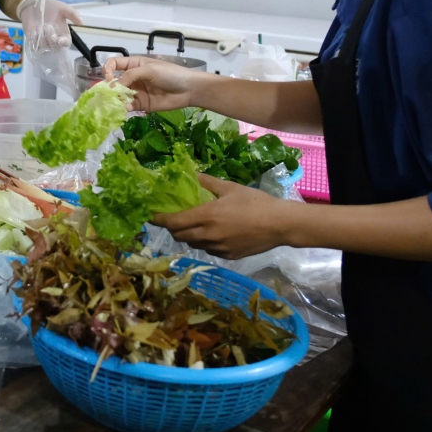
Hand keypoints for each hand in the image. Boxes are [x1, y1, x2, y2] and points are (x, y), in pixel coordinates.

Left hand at [17, 0, 81, 48]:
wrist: (33, 4)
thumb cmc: (50, 7)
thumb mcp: (63, 8)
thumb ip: (72, 14)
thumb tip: (82, 23)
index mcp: (62, 33)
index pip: (66, 43)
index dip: (64, 43)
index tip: (60, 40)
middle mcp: (53, 39)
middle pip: (55, 48)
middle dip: (52, 41)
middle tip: (48, 29)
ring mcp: (42, 41)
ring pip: (44, 48)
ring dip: (42, 40)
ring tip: (39, 28)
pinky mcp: (32, 41)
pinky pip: (34, 47)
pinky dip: (34, 41)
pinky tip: (33, 32)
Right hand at [104, 55, 198, 112]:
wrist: (188, 89)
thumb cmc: (170, 74)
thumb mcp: (149, 69)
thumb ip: (130, 76)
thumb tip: (114, 87)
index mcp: (134, 65)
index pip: (114, 64)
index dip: (107, 69)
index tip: (108, 78)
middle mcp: (133, 78)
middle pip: (115, 82)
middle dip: (110, 88)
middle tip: (110, 94)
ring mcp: (137, 92)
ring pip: (120, 96)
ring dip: (116, 99)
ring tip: (116, 103)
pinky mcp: (142, 105)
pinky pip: (129, 106)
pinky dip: (124, 107)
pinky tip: (126, 107)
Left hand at [154, 175, 295, 259]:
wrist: (280, 224)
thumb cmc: (255, 202)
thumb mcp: (230, 187)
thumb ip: (207, 182)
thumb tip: (190, 175)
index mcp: (207, 216)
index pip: (173, 222)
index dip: (159, 220)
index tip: (151, 216)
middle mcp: (208, 235)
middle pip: (179, 235)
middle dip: (172, 227)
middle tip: (174, 218)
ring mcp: (218, 248)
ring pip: (193, 244)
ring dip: (188, 235)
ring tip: (193, 224)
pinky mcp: (228, 256)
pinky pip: (208, 250)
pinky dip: (204, 242)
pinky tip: (213, 233)